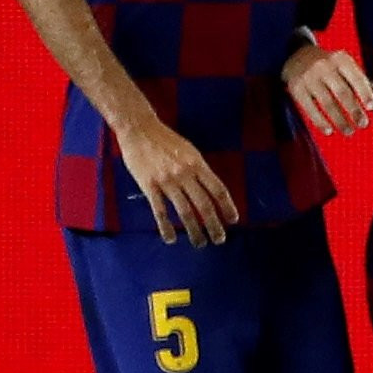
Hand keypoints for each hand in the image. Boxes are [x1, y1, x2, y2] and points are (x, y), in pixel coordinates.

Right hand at [115, 116, 238, 245]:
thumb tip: (211, 190)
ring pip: (185, 211)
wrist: (139, 129)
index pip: (218, 189)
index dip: (227, 207)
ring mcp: (167, 181)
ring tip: (200, 243)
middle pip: (204, 204)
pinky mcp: (149, 186)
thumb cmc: (166, 140)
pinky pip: (160, 211)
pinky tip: (171, 239)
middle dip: (214, 224)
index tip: (233, 220)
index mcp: (198, 164)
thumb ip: (200, 170)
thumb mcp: (190, 150)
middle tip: (220, 240)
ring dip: (194, 230)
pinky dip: (166, 227)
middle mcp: (185, 174)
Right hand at [282, 41, 372, 137]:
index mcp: (341, 59)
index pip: (356, 77)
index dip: (365, 93)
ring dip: (339, 120)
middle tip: (363, 124)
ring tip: (349, 131)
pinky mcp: (296, 87)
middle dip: (354, 110)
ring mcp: (309, 77)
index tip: (372, 107)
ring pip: (327, 102)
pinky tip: (329, 130)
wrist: (297, 54)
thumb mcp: (347, 66)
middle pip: (342, 92)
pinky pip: (309, 107)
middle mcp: (324, 66)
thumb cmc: (329, 64)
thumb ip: (365, 81)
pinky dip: (319, 121)